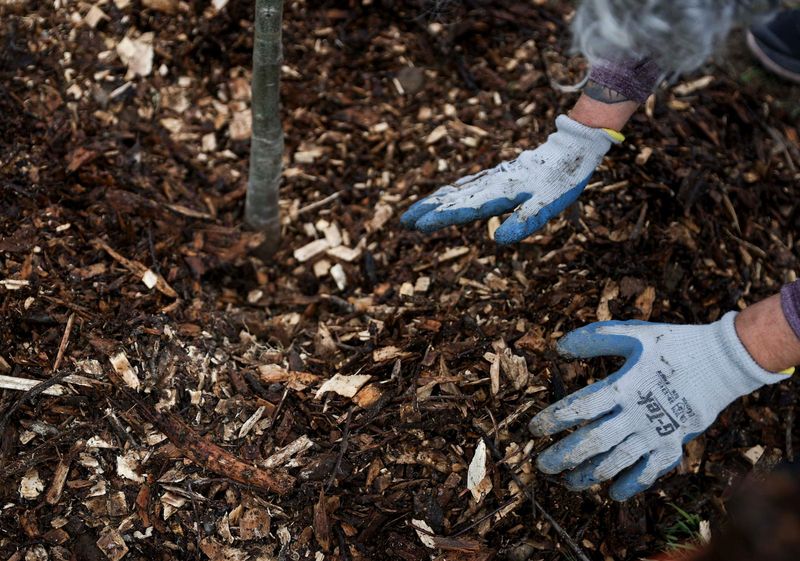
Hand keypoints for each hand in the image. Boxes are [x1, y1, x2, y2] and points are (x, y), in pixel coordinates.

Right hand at [400, 115, 620, 243]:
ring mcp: (493, 178)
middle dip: (428, 210)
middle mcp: (492, 184)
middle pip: (454, 199)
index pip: (465, 208)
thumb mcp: (551, 204)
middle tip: (403, 222)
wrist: (571, 150)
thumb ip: (525, 220)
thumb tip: (498, 241)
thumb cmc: (563, 181)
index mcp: (501, 192)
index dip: (441, 218)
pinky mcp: (497, 175)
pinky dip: (451, 192)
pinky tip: (444, 196)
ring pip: (457, 190)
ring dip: (435, 201)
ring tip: (414, 211)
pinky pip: (468, 184)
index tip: (418, 226)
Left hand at [529, 312, 789, 500]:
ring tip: (568, 482)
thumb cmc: (673, 344)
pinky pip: (650, 471)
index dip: (554, 420)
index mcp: (624, 386)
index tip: (534, 429)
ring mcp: (656, 432)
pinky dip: (631, 484)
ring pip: (617, 461)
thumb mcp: (632, 334)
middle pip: (593, 441)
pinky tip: (612, 493)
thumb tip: (559, 348)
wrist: (723, 360)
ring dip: (589, 474)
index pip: (580, 408)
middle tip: (543, 465)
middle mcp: (637, 413)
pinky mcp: (674, 444)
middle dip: (564, 456)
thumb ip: (594, 340)